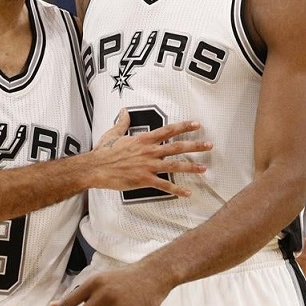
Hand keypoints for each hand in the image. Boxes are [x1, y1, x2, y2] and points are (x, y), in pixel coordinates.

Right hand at [87, 109, 211, 197]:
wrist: (95, 168)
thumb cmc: (104, 151)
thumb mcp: (113, 133)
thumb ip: (123, 122)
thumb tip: (125, 111)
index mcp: (143, 139)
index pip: (168, 130)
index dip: (184, 127)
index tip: (197, 125)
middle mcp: (149, 151)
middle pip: (177, 147)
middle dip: (195, 146)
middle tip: (209, 145)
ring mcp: (148, 166)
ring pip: (174, 166)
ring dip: (191, 167)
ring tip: (204, 168)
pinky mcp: (144, 180)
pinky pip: (164, 186)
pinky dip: (177, 190)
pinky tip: (188, 193)